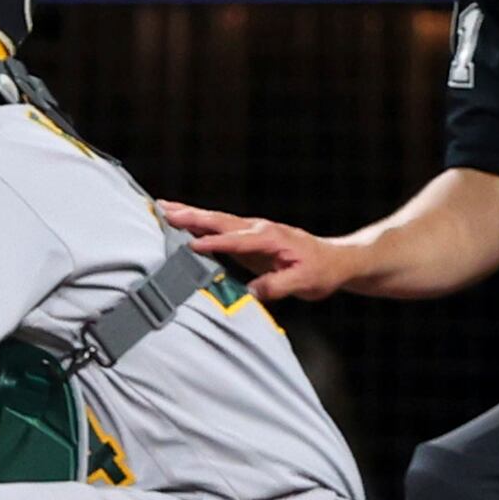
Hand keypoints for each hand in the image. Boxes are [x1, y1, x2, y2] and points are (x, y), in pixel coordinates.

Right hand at [158, 200, 353, 301]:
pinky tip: (180, 220)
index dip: (214, 243)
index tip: (191, 246)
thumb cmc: (323, 270)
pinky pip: (217, 227)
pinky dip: (197, 221)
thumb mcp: (307, 282)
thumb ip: (278, 286)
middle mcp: (258, 229)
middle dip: (191, 216)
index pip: (237, 241)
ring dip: (188, 213)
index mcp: (271, 238)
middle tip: (163, 211)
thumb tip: (250, 292)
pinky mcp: (246, 237)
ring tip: (161, 207)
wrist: (336, 259)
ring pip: (215, 219)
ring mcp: (251, 231)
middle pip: (219, 220)